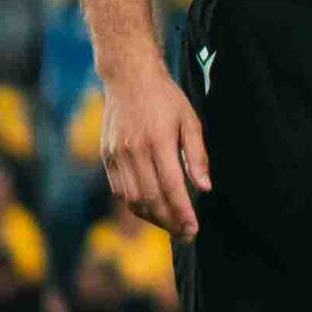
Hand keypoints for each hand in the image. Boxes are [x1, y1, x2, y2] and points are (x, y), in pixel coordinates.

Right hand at [98, 60, 208, 239]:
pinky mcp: (106, 156)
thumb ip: (198, 156)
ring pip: (132, 198)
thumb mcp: (191, 121)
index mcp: (157, 141)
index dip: (182, 211)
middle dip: (169, 220)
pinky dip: (134, 205)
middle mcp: (133, 150)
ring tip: (171, 226)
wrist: (129, 78)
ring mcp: (116, 154)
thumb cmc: (166, 99)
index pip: (170, 186)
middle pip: (150, 198)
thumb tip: (205, 187)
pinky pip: (119, 189)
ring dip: (151, 217)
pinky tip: (150, 210)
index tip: (193, 228)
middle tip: (186, 233)